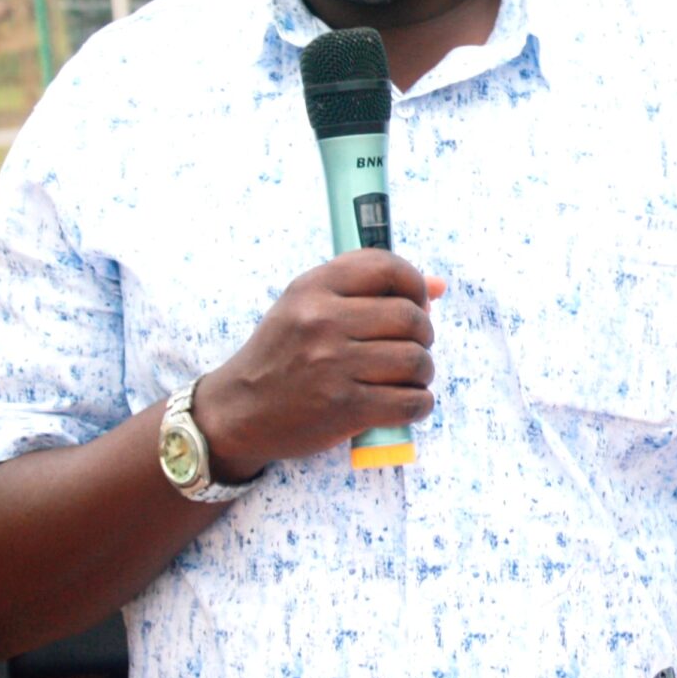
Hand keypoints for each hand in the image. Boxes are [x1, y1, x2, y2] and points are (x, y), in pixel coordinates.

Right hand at [195, 250, 444, 479]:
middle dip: (424, 334)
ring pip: (416, 360)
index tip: (415, 303)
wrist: (239, 411)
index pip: (387, 267)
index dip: (414, 284)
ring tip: (407, 377)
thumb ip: (367, 290)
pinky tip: (405, 402)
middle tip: (410, 347)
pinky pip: (411, 402)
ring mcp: (333, 366)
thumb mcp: (308, 307)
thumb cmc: (282, 354)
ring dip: (423, 372)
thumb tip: (438, 286)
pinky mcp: (343, 408)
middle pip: (410, 317)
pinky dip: (419, 404)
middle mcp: (322, 322)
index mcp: (312, 288)